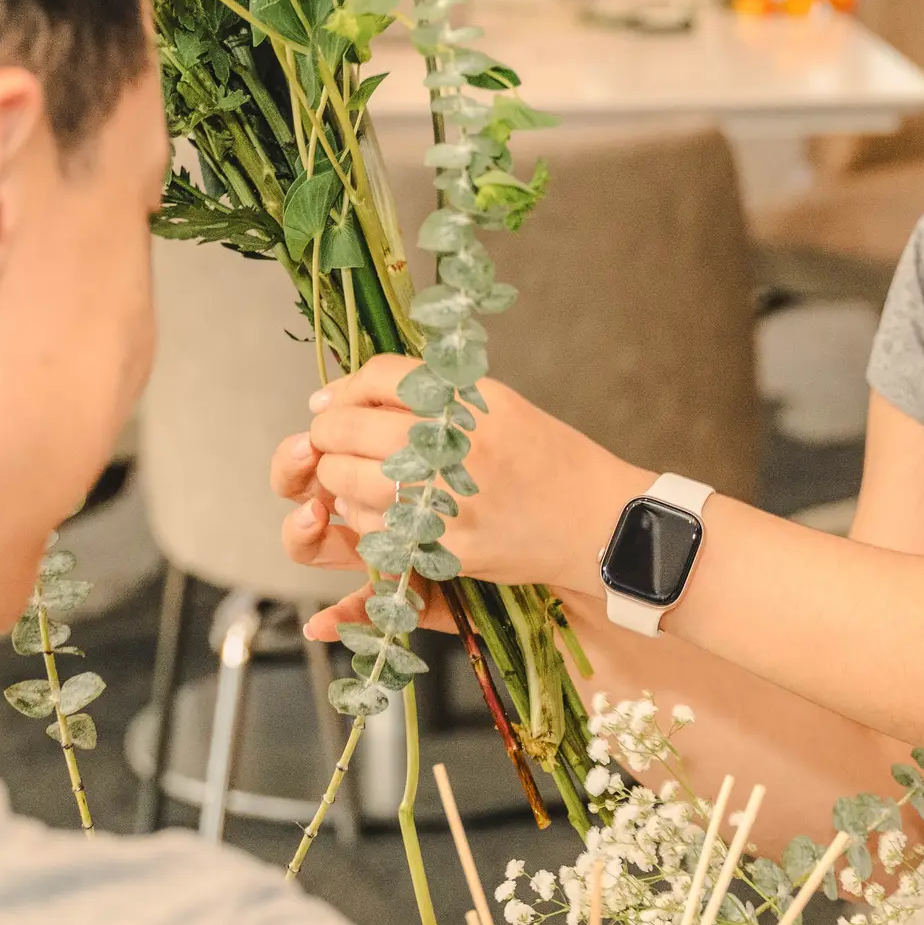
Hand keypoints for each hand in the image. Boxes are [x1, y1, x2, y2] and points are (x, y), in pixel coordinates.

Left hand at [275, 355, 640, 631]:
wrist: (597, 522)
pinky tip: (389, 512)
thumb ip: (426, 395)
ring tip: (362, 478)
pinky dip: (366, 519)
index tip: (331, 402)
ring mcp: (444, 501)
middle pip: (346, 428)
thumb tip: (340, 398)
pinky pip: (371, 530)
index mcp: (468, 402)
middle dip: (327, 435)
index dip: (344, 388)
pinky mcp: (440, 547)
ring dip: (339, 479)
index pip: (378, 377)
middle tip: (331, 441)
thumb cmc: (546, 458)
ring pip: (345, 482)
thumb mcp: (495, 405)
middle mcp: (452, 447)